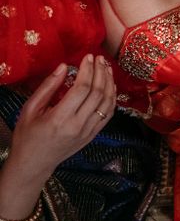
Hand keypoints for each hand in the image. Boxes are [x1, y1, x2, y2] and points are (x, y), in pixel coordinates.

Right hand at [7, 55, 115, 186]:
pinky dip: (112, 98)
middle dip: (100, 72)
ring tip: (106, 68)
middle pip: (98, 93)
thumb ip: (47, 87)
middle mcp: (78, 125)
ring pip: (107, 103)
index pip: (82, 89)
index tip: (87, 57)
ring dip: (109, 82)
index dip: (87, 70)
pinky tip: (110, 85)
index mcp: (60, 118)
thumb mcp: (30, 109)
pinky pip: (109, 114)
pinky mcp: (94, 135)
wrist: (34, 163)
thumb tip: (64, 66)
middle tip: (99, 58)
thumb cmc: (27, 135)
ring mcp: (89, 131)